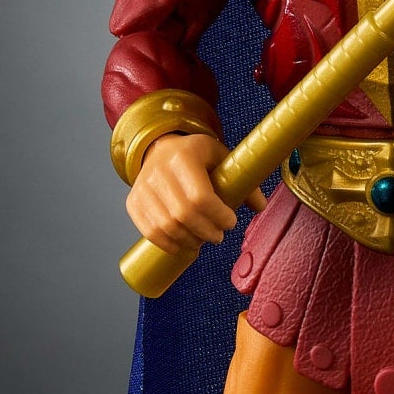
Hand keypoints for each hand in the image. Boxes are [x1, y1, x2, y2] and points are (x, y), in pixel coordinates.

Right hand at [126, 132, 264, 253]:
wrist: (159, 148)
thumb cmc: (196, 155)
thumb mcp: (221, 157)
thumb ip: (243, 179)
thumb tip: (260, 205)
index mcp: (183, 156)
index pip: (200, 196)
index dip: (218, 215)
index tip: (230, 222)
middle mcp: (158, 171)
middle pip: (183, 215)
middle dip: (206, 232)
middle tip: (218, 236)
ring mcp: (142, 187)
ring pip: (166, 227)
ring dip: (189, 241)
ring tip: (203, 240)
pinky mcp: (133, 202)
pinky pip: (149, 232)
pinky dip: (168, 244)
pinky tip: (183, 246)